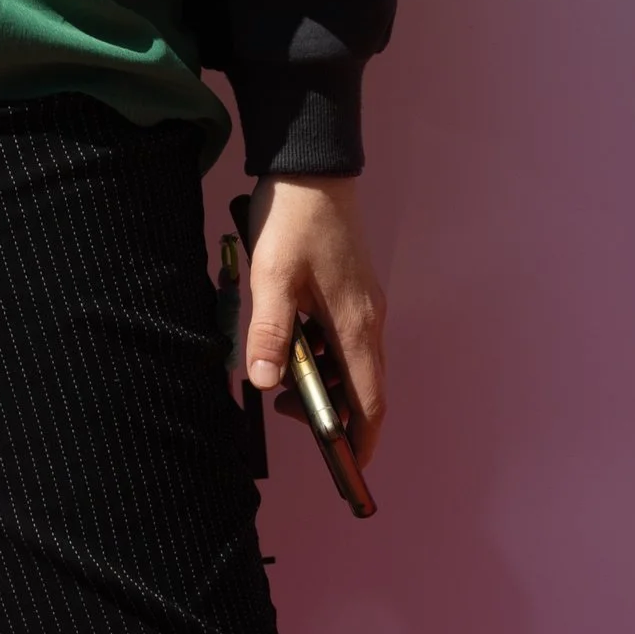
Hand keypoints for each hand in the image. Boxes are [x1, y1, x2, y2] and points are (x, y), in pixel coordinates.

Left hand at [242, 176, 384, 461]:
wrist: (312, 165)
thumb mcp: (272, 275)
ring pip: (351, 364)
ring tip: (279, 376)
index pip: (369, 402)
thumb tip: (265, 383)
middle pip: (361, 388)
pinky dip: (322, 356)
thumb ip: (270, 330)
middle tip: (283, 409)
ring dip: (322, 382)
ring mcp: (362, 304)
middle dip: (329, 412)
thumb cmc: (294, 218)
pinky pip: (343, 340)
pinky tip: (291, 341)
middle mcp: (367, 320)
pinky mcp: (351, 289)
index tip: (346, 468)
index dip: (360, 440)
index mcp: (354, 326)